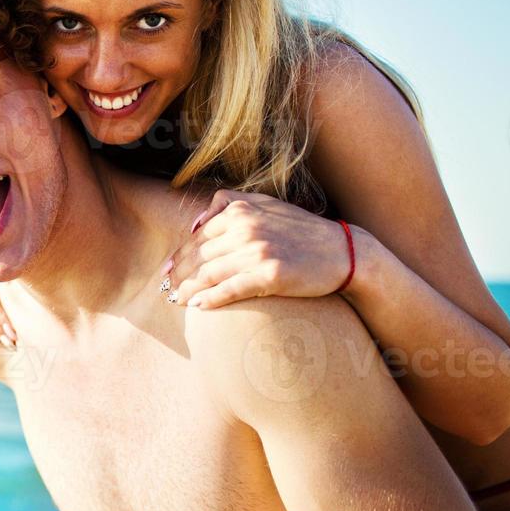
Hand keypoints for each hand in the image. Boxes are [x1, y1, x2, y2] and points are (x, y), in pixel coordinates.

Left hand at [163, 190, 354, 309]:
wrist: (343, 252)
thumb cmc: (301, 230)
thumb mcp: (265, 204)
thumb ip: (228, 204)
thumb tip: (195, 223)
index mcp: (241, 211)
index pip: (198, 237)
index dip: (179, 256)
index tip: (168, 270)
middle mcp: (246, 229)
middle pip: (200, 256)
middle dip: (179, 275)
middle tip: (166, 289)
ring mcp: (258, 252)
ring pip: (210, 274)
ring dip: (188, 290)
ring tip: (177, 301)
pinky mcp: (270, 275)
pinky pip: (231, 289)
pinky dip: (211, 299)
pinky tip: (198, 307)